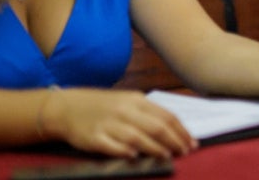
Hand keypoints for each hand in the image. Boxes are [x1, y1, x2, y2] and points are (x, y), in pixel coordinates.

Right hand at [43, 87, 195, 158]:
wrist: (67, 107)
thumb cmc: (103, 106)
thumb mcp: (128, 102)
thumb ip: (148, 114)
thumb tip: (173, 130)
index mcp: (136, 100)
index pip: (166, 116)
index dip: (181, 131)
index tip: (192, 143)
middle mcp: (125, 111)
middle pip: (156, 127)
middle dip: (174, 141)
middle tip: (185, 152)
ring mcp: (109, 124)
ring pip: (137, 137)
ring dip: (155, 148)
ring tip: (167, 155)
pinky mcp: (94, 137)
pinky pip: (111, 146)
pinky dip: (124, 151)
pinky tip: (135, 157)